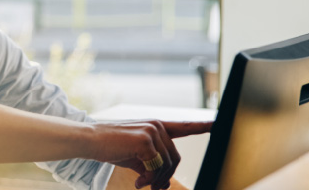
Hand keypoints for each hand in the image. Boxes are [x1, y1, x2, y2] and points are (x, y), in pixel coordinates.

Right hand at [87, 120, 211, 189]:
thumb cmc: (111, 148)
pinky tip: (137, 181)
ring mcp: (153, 131)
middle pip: (175, 158)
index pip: (184, 126)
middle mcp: (157, 126)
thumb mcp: (136, 157)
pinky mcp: (146, 140)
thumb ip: (152, 166)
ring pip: (167, 165)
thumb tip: (164, 184)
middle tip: (153, 188)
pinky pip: (156, 167)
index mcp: (157, 127)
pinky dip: (148, 179)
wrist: (90, 140)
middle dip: (165, 177)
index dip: (202, 126)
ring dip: (155, 180)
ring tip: (141, 184)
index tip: (218, 124)